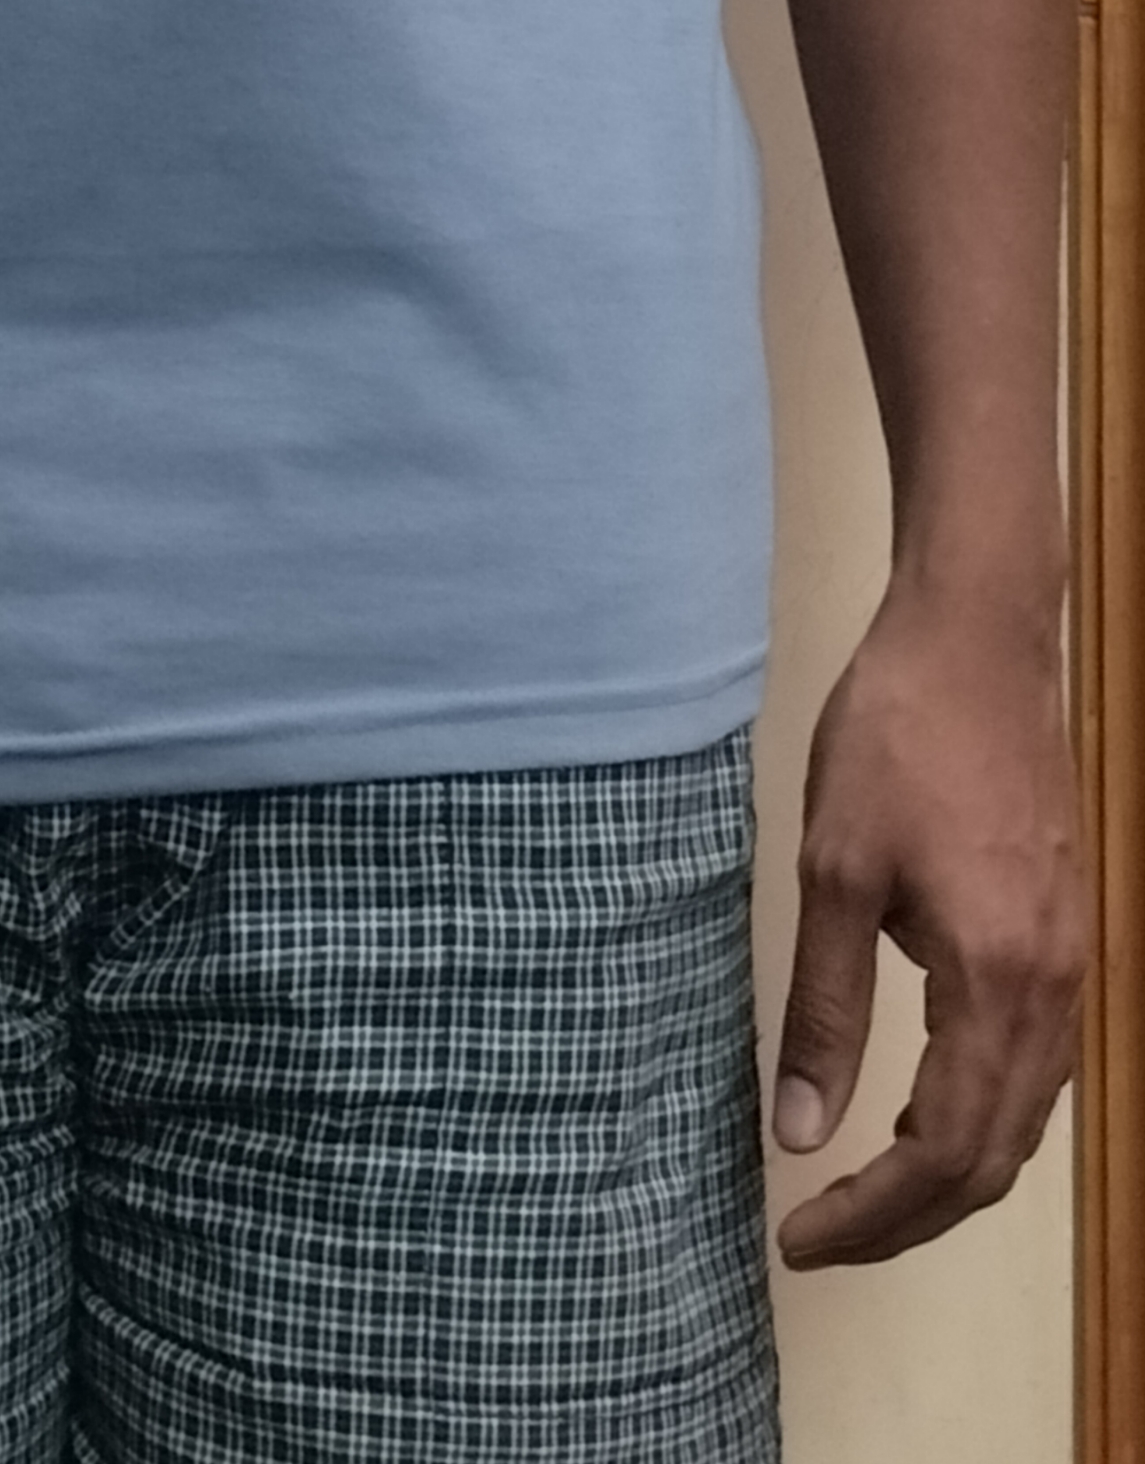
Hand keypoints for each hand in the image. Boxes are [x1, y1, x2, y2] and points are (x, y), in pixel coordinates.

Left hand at [771, 584, 1083, 1264]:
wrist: (978, 636)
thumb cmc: (897, 735)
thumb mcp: (834, 866)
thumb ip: (824, 1009)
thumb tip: (801, 1131)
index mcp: (997, 979)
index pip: (944, 1154)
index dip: (873, 1216)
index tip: (799, 1237)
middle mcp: (1055, 988)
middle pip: (995, 1158)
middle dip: (908, 1217)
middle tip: (820, 1233)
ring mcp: (1073, 962)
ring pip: (1025, 1118)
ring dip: (948, 1173)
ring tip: (859, 1190)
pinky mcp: (1068, 933)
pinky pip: (1036, 1066)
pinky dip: (981, 1115)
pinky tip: (920, 1109)